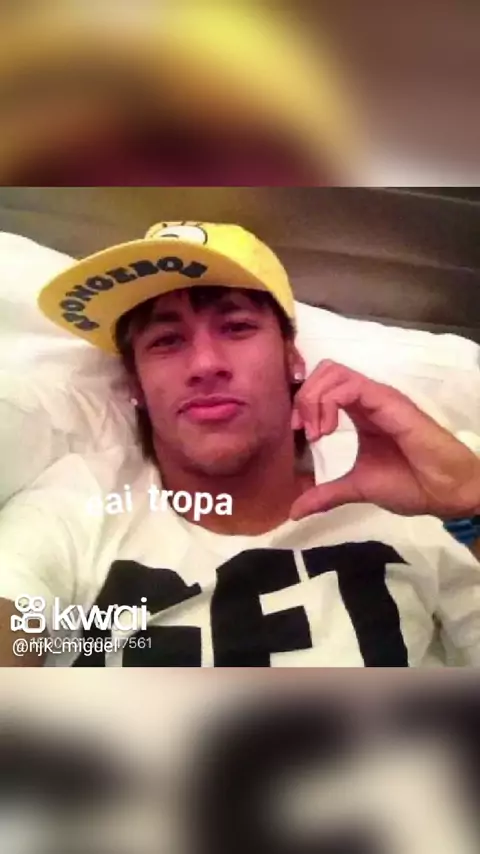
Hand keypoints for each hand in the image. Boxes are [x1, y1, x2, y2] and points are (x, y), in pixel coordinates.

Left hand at [290, 360, 479, 520]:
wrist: (443, 492)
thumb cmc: (409, 484)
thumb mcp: (356, 488)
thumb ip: (326, 494)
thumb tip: (294, 511)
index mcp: (359, 412)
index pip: (323, 386)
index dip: (303, 403)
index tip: (297, 434)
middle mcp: (367, 399)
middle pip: (324, 371)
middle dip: (304, 397)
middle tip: (303, 430)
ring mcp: (377, 397)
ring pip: (333, 371)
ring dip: (314, 398)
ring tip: (316, 432)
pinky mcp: (386, 401)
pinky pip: (350, 386)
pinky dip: (329, 402)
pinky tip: (328, 430)